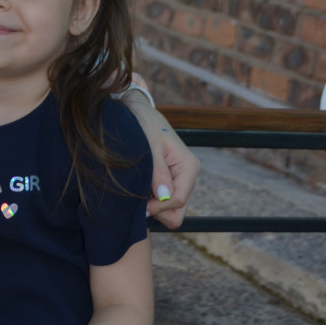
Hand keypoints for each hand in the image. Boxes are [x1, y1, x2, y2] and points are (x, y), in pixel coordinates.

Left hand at [124, 92, 199, 228]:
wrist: (138, 112)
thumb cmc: (144, 123)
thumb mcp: (150, 145)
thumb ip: (158, 171)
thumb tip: (164, 196)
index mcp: (188, 166)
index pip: (177, 201)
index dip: (158, 207)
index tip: (138, 204)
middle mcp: (187, 176)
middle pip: (177, 212)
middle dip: (157, 210)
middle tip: (137, 196)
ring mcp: (179, 181)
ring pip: (170, 211)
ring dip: (152, 205)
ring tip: (137, 187)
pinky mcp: (169, 182)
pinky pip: (163, 203)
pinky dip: (150, 200)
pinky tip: (139, 187)